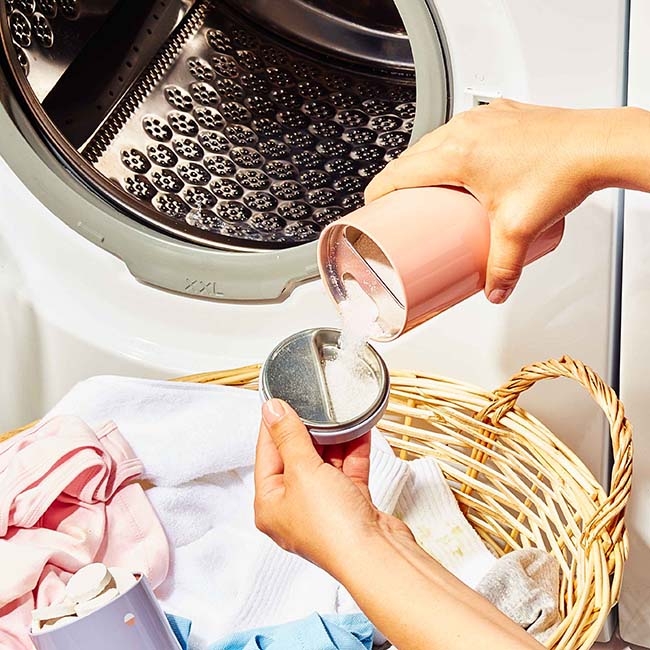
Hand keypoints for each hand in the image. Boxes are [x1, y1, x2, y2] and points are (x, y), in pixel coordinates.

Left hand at [254, 398, 411, 573]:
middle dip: (307, 431)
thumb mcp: (303, 471)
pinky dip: (353, 451)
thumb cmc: (333, 527)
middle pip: (296, 458)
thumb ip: (289, 436)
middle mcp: (294, 507)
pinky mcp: (350, 505)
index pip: (266, 454)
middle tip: (313, 404)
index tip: (280, 401)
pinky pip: (348, 471)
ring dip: (333, 439)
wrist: (377, 556)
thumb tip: (272, 410)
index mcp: (270, 504)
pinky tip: (359, 430)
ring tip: (338, 413)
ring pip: (324, 463)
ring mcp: (323, 507)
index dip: (273, 425)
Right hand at [365, 99, 610, 301]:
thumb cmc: (562, 170)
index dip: (377, 192)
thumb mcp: (519, 230)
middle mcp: (463, 130)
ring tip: (430, 190)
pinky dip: (451, 149)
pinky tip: (464, 167)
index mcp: (456, 154)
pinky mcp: (498, 116)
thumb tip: (493, 289)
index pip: (397, 172)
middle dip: (400, 182)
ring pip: (435, 140)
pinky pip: (461, 131)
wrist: (597, 145)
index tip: (372, 207)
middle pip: (412, 157)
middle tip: (401, 208)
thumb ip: (502, 267)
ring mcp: (481, 119)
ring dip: (425, 164)